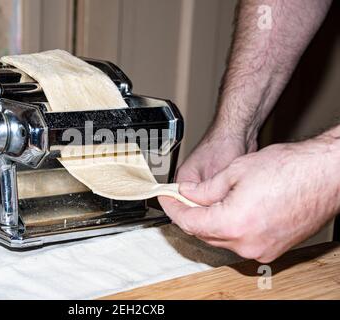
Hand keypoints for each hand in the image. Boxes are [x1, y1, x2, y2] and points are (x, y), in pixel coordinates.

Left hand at [160, 136, 339, 262]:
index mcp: (233, 224)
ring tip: (207, 200)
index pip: (188, 222)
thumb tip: (186, 194)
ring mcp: (262, 250)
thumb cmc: (288, 168)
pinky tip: (230, 209)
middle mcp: (246, 244)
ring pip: (222, 238)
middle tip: (182, 197)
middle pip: (204, 233)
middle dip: (190, 214)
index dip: (173, 208)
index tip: (165, 199)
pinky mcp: (273, 249)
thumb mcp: (235, 171)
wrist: (325, 174)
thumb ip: (204, 189)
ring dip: (210, 221)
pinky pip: (241, 241)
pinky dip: (229, 227)